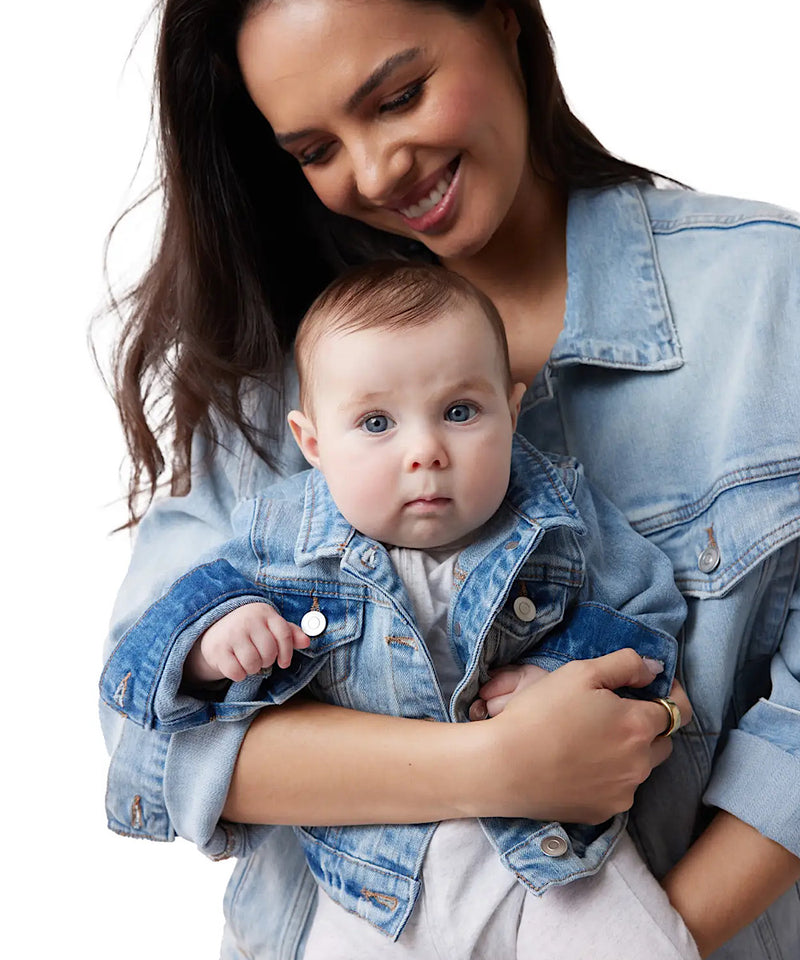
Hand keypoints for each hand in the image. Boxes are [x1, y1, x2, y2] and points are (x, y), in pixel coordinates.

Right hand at [185, 602, 309, 682]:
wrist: (214, 628)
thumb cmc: (249, 629)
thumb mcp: (269, 626)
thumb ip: (290, 633)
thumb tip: (306, 641)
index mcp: (264, 613)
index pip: (284, 634)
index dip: (287, 653)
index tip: (284, 662)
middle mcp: (247, 621)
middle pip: (269, 653)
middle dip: (267, 661)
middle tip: (260, 657)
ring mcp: (231, 634)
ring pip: (253, 664)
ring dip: (253, 668)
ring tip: (248, 660)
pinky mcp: (217, 650)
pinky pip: (236, 672)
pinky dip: (239, 674)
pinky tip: (236, 664)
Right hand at [474, 648, 692, 823]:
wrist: (504, 766)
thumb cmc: (541, 713)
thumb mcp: (581, 672)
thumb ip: (625, 664)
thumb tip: (654, 668)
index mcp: (639, 725)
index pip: (678, 710)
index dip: (671, 694)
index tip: (654, 685)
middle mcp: (640, 763)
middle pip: (663, 741)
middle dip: (649, 725)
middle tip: (614, 712)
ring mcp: (623, 792)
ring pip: (640, 767)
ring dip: (628, 752)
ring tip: (590, 739)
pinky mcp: (604, 812)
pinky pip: (618, 790)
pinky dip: (608, 776)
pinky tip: (579, 764)